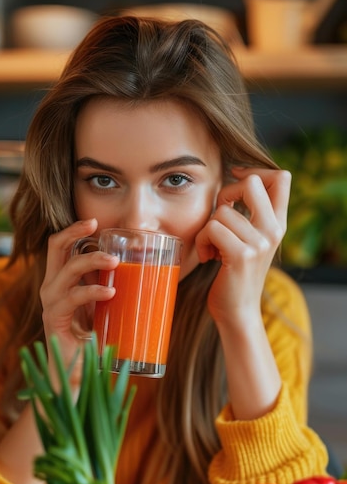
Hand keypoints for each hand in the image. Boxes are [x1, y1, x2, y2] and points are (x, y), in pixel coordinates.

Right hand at [40, 218, 118, 386]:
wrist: (79, 373)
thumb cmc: (94, 339)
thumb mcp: (105, 307)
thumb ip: (114, 288)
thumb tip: (150, 273)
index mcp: (62, 280)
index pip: (60, 246)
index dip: (74, 230)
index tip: (96, 221)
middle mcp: (52, 287)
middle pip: (55, 247)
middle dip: (75, 232)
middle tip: (98, 227)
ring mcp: (51, 303)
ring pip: (67, 270)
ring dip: (91, 261)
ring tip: (114, 262)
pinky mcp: (54, 321)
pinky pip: (70, 299)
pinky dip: (91, 292)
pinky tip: (110, 293)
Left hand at [195, 167, 290, 326]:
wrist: (237, 312)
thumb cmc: (235, 275)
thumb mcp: (250, 241)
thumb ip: (250, 215)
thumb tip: (235, 180)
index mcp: (278, 224)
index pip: (281, 178)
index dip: (255, 170)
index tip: (235, 178)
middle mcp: (273, 230)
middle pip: (252, 183)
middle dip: (226, 194)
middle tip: (219, 217)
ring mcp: (259, 243)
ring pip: (222, 210)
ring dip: (207, 229)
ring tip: (212, 248)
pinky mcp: (241, 255)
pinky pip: (212, 228)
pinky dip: (202, 241)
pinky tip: (208, 257)